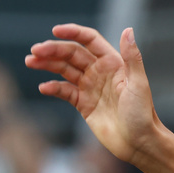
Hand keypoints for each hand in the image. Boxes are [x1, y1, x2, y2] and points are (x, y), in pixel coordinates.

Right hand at [26, 25, 160, 163]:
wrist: (139, 143)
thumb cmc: (143, 113)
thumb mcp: (138, 84)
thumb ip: (132, 57)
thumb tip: (128, 30)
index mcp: (114, 63)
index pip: (89, 40)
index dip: (73, 33)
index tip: (55, 31)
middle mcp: (100, 72)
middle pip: (71, 53)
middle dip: (53, 49)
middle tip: (35, 51)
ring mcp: (90, 87)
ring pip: (64, 69)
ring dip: (47, 64)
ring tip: (30, 62)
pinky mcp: (83, 103)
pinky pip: (63, 91)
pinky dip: (52, 87)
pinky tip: (44, 88)